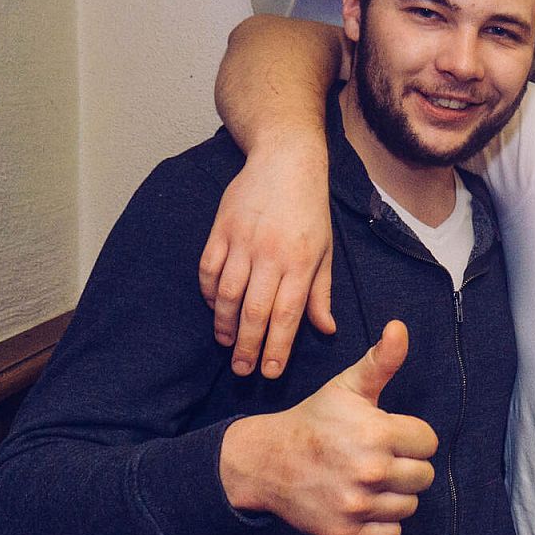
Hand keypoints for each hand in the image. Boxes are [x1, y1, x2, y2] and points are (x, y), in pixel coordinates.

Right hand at [199, 135, 334, 377]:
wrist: (286, 162)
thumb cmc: (310, 210)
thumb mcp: (324, 251)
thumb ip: (321, 292)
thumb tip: (326, 329)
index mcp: (300, 263)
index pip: (287, 316)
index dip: (277, 348)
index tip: (271, 372)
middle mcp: (270, 255)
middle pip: (254, 311)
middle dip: (247, 346)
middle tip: (243, 370)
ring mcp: (242, 242)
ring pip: (226, 294)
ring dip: (224, 323)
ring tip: (226, 343)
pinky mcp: (221, 230)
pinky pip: (208, 269)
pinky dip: (207, 292)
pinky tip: (213, 307)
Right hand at [219, 321, 435, 534]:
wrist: (266, 461)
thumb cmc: (315, 420)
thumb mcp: (347, 386)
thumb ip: (382, 360)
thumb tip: (400, 327)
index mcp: (377, 433)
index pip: (428, 442)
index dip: (410, 436)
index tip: (386, 434)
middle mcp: (370, 471)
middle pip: (424, 476)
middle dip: (405, 465)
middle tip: (377, 457)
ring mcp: (357, 505)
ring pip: (410, 506)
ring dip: (395, 494)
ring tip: (368, 479)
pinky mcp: (345, 533)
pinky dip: (381, 523)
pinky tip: (363, 503)